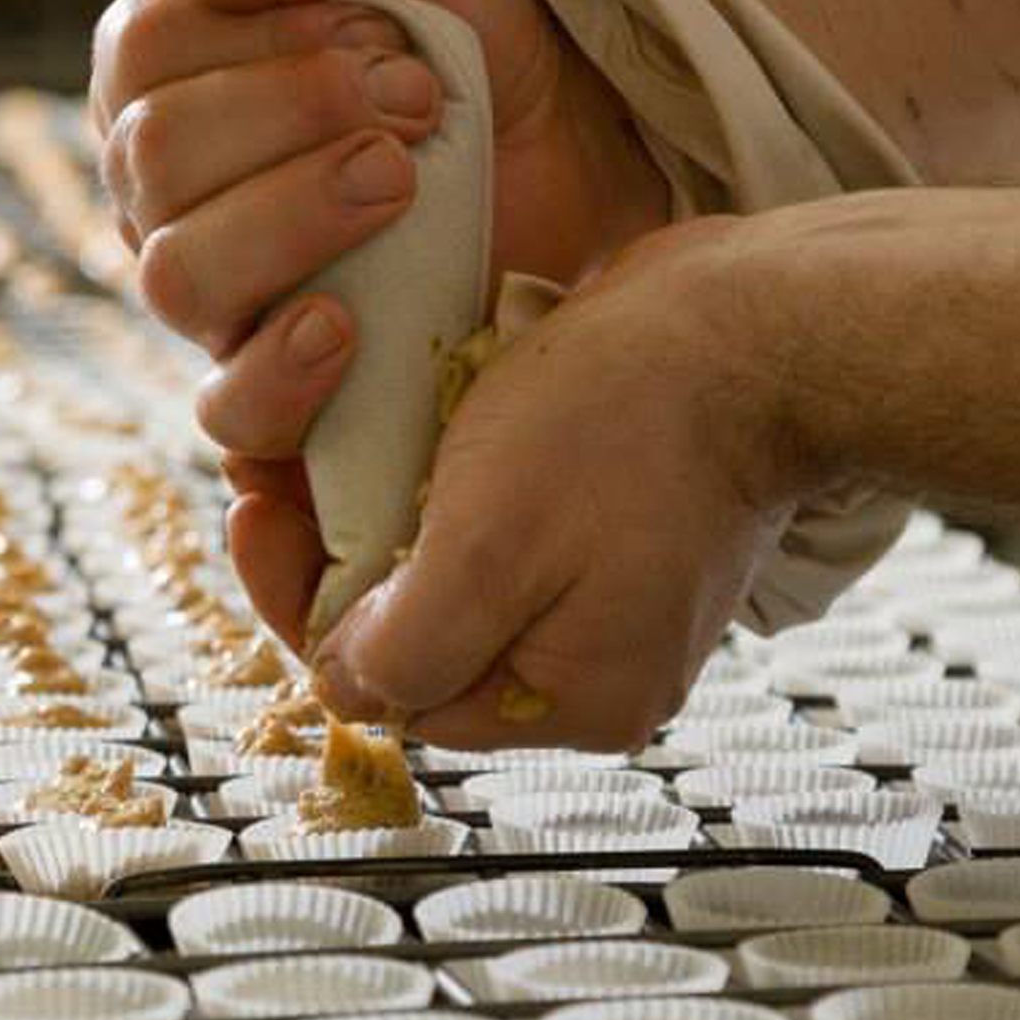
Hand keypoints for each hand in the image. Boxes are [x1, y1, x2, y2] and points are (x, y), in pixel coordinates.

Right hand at [91, 0, 665, 642]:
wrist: (601, 123)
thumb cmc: (481, 20)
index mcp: (169, 72)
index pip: (142, 59)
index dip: (256, 41)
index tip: (373, 25)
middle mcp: (168, 192)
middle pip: (153, 167)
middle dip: (291, 117)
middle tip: (416, 100)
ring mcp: (223, 296)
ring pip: (180, 280)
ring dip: (291, 218)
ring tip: (403, 180)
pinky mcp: (294, 385)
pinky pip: (232, 417)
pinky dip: (277, 377)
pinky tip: (343, 330)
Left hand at [306, 217, 812, 749]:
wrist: (763, 322)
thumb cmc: (635, 419)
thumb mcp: (492, 545)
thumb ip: (407, 645)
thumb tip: (344, 688)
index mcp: (570, 697)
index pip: (390, 687)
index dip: (305, 602)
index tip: (257, 511)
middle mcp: (594, 664)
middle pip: (419, 633)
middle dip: (344, 550)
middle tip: (284, 463)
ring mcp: (612, 594)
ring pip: (455, 569)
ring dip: (392, 504)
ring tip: (345, 431)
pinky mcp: (619, 524)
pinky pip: (505, 519)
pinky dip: (454, 475)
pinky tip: (428, 417)